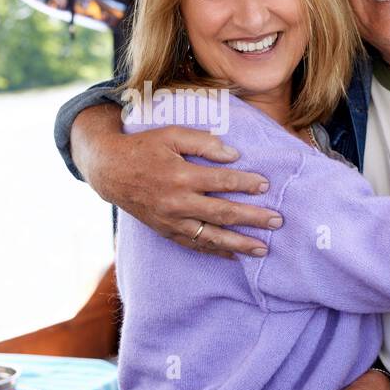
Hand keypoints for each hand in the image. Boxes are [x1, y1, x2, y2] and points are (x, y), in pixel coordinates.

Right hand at [70, 104, 283, 256]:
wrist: (111, 171)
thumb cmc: (144, 148)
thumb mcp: (171, 134)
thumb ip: (202, 142)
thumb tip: (233, 155)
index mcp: (181, 175)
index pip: (222, 181)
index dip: (246, 183)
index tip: (266, 185)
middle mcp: (177, 202)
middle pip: (223, 213)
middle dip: (253, 218)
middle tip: (278, 221)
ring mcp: (171, 220)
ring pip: (211, 236)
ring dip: (239, 243)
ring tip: (263, 248)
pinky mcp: (166, 231)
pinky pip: (194, 245)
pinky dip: (215, 251)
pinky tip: (234, 255)